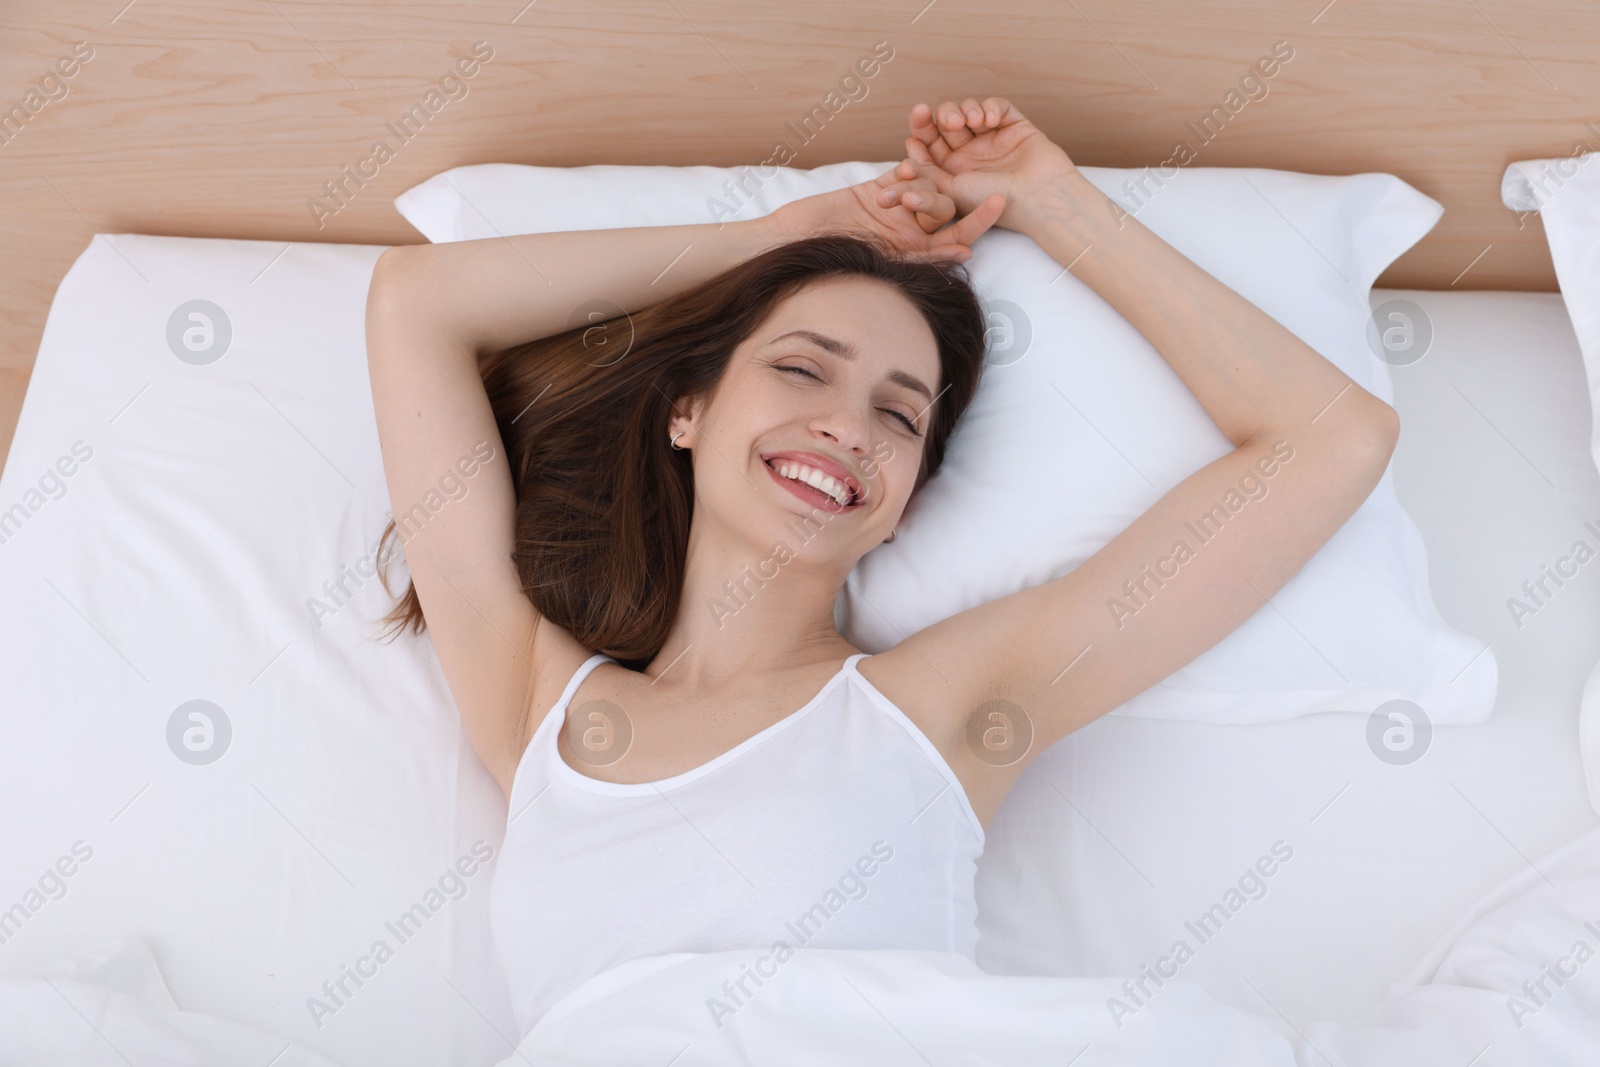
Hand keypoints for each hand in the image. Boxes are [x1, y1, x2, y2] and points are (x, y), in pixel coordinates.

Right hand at [770, 158, 1005, 263]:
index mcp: (915, 255)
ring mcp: (893, 211)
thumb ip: (923, 257)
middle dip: (947, 196)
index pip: (957, 236)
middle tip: (945, 183)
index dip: (980, 220)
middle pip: (944, 209)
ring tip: (942, 162)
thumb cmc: (831, 263)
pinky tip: (912, 157)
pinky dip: (909, 164)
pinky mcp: (875, 191)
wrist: (794, 245)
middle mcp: (909, 234)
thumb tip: (966, 251)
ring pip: (924, 186)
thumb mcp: (882, 262)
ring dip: (931, 174)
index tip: (1000, 200)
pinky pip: (900, 173)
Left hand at [904, 97, 1075, 233]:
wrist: (1036, 199)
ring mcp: (993, 138)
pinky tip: (990, 120)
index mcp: (953, 170)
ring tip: (971, 121)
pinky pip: (997, 106)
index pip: (930, 142)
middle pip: (946, 122)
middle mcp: (971, 153)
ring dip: (965, 109)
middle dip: (942, 116)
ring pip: (969, 110)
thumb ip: (926, 172)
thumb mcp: (948, 192)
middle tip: (946, 119)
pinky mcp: (1015, 126)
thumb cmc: (992, 202)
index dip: (921, 128)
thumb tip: (908, 149)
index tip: (917, 118)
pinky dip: (990, 107)